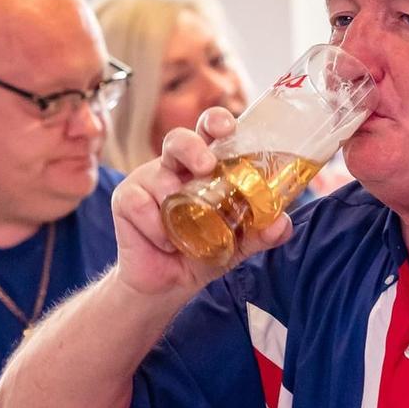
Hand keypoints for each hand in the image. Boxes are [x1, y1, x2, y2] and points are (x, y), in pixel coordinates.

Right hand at [110, 107, 293, 296]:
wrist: (167, 285)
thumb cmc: (201, 253)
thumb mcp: (237, 244)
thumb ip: (260, 232)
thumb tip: (283, 224)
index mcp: (203, 167)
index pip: (208, 132)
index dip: (216, 121)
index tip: (228, 127)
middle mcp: (175, 167)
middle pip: (178, 139)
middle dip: (192, 147)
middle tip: (205, 165)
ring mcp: (148, 180)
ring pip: (159, 176)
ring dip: (174, 206)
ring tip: (182, 234)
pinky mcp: (126, 199)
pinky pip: (141, 206)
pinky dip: (157, 228)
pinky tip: (164, 243)